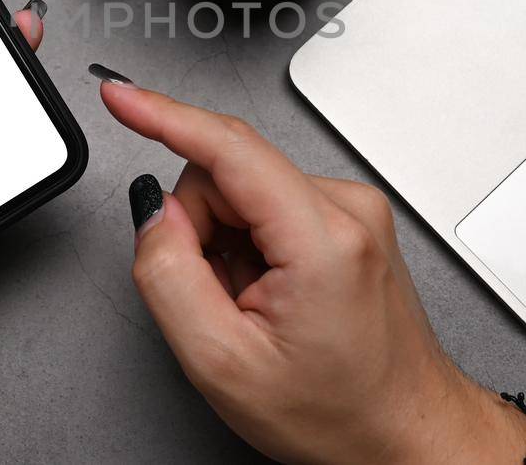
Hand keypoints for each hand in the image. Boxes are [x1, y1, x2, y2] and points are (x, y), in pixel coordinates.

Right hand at [96, 71, 525, 463]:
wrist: (406, 434)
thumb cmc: (338, 413)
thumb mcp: (222, 363)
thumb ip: (169, 276)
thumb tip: (153, 212)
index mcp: (322, 238)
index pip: (228, 148)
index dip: (162, 115)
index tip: (120, 95)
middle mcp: (347, 208)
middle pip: (227, 174)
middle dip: (201, 231)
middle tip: (219, 300)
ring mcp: (355, 211)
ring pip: (244, 191)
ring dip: (229, 246)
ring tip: (253, 306)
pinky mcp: (351, 219)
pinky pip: (269, 207)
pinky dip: (254, 248)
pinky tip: (272, 296)